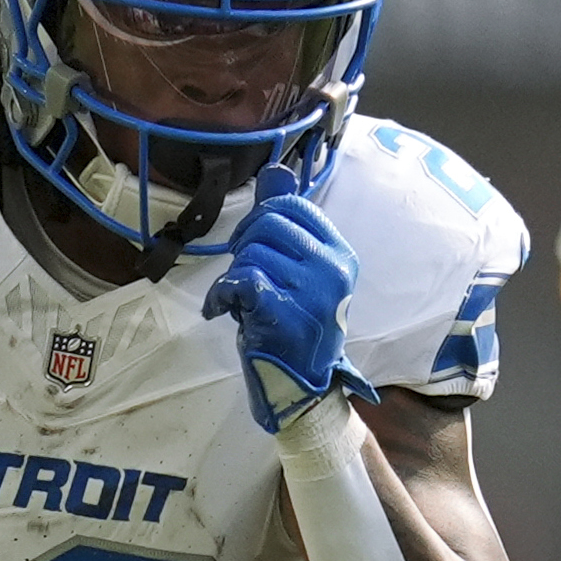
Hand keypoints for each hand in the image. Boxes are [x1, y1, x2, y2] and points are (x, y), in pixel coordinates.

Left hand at [202, 169, 364, 436]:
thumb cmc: (297, 328)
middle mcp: (332, 270)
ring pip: (250, 254)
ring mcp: (312, 294)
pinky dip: (221, 295)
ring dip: (232, 276)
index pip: (293, 207)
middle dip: (244, 246)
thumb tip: (275, 172)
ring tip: (239, 301)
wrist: (302, 388)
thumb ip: (287, 222)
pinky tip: (221, 310)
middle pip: (268, 224)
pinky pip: (241, 281)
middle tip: (243, 275)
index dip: (261, 219)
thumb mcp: (299, 273)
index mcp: (340, 255)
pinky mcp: (285, 315)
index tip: (253, 246)